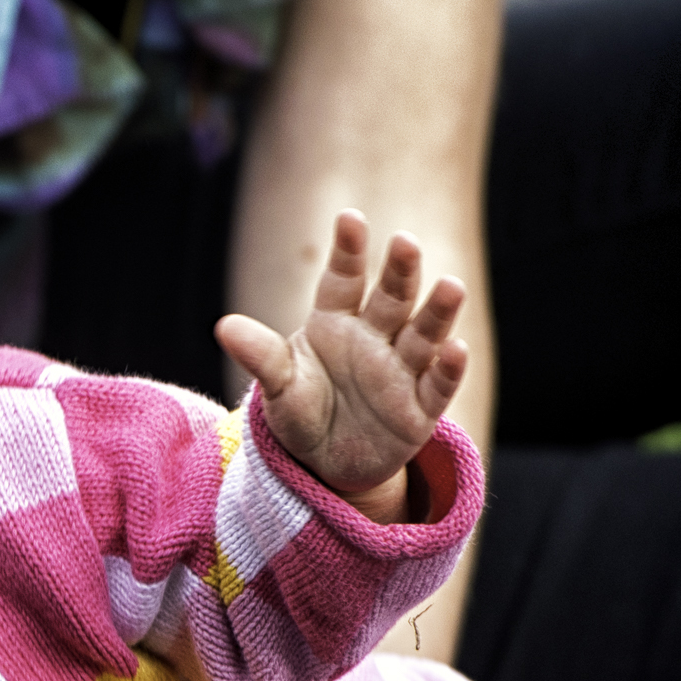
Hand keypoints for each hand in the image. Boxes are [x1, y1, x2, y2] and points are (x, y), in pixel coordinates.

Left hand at [214, 211, 468, 522]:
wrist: (324, 462)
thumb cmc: (301, 411)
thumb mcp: (277, 386)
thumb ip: (260, 356)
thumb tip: (224, 326)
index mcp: (336, 322)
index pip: (344, 281)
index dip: (348, 251)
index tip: (349, 218)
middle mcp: (375, 338)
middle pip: (391, 299)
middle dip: (401, 272)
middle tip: (405, 241)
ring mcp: (401, 371)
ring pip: (423, 335)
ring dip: (438, 311)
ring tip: (451, 285)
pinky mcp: (419, 409)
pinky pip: (437, 385)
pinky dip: (448, 369)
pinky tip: (456, 348)